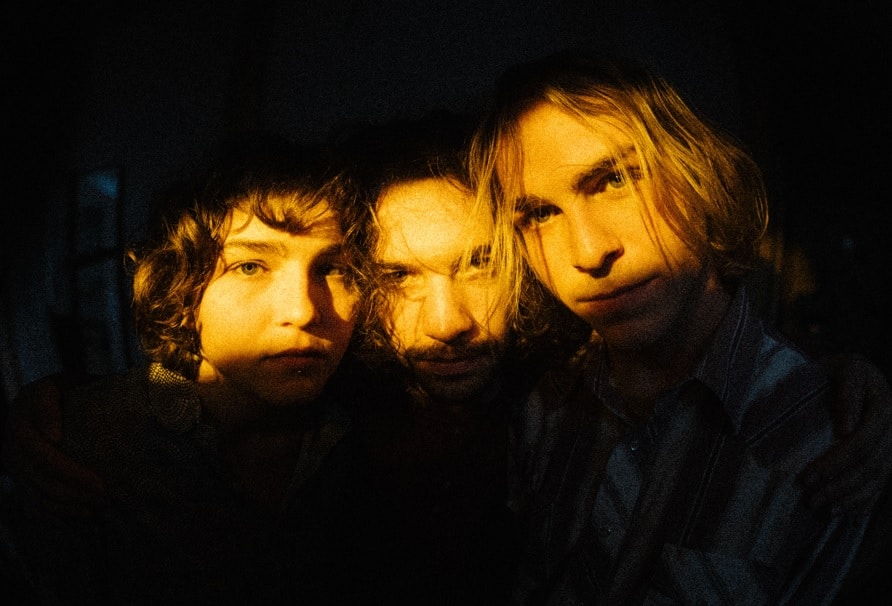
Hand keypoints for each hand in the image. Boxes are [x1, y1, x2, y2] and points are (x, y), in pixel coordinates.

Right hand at [1, 373, 104, 517]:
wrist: (61, 398)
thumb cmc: (82, 390)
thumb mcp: (84, 382)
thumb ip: (89, 388)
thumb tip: (85, 422)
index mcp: (34, 395)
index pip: (38, 408)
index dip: (44, 423)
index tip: (58, 439)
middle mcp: (16, 424)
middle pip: (37, 457)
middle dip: (69, 475)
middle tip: (101, 487)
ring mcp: (11, 451)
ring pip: (34, 481)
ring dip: (66, 496)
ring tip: (97, 502)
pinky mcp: (16, 472)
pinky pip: (31, 495)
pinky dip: (55, 508)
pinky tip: (81, 512)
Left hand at [801, 354, 891, 516]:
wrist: (857, 372)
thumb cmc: (842, 369)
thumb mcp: (844, 370)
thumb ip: (847, 393)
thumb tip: (845, 428)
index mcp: (883, 407)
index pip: (862, 442)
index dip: (836, 461)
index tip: (809, 475)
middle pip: (869, 465)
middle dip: (839, 484)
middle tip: (810, 497)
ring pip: (878, 478)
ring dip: (851, 498)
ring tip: (825, 510)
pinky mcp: (888, 456)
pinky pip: (881, 483)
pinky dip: (866, 501)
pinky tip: (850, 515)